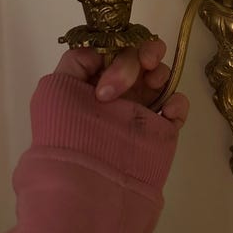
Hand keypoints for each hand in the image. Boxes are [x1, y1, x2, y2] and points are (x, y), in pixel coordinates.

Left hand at [54, 40, 188, 129]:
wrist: (89, 183)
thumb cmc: (67, 133)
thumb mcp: (54, 89)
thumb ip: (76, 61)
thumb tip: (99, 53)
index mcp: (93, 83)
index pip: (113, 51)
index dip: (117, 49)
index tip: (112, 62)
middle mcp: (119, 94)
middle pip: (140, 58)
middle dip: (141, 55)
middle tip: (139, 71)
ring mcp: (141, 111)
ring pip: (161, 76)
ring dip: (161, 70)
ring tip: (153, 84)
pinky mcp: (162, 130)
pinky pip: (178, 106)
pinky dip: (179, 100)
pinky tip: (168, 110)